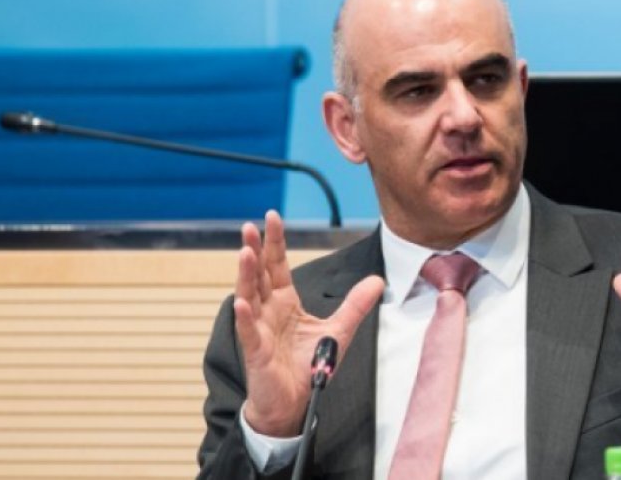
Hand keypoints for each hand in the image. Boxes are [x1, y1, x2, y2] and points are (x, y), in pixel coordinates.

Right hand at [232, 210, 383, 436]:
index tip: (272, 217)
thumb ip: (355, 305)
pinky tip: (243, 303)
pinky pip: (249, 332)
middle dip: (255, 249)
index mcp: (285, 302)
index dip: (275, 242)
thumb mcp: (338, 330)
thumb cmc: (307, 366)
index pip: (278, 265)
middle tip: (251, 225)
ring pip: (249, 296)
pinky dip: (246, 318)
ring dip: (246, 275)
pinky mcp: (256, 352)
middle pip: (260, 274)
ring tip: (245, 252)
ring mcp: (260, 329)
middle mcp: (269, 311)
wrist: (294, 403)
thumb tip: (378, 280)